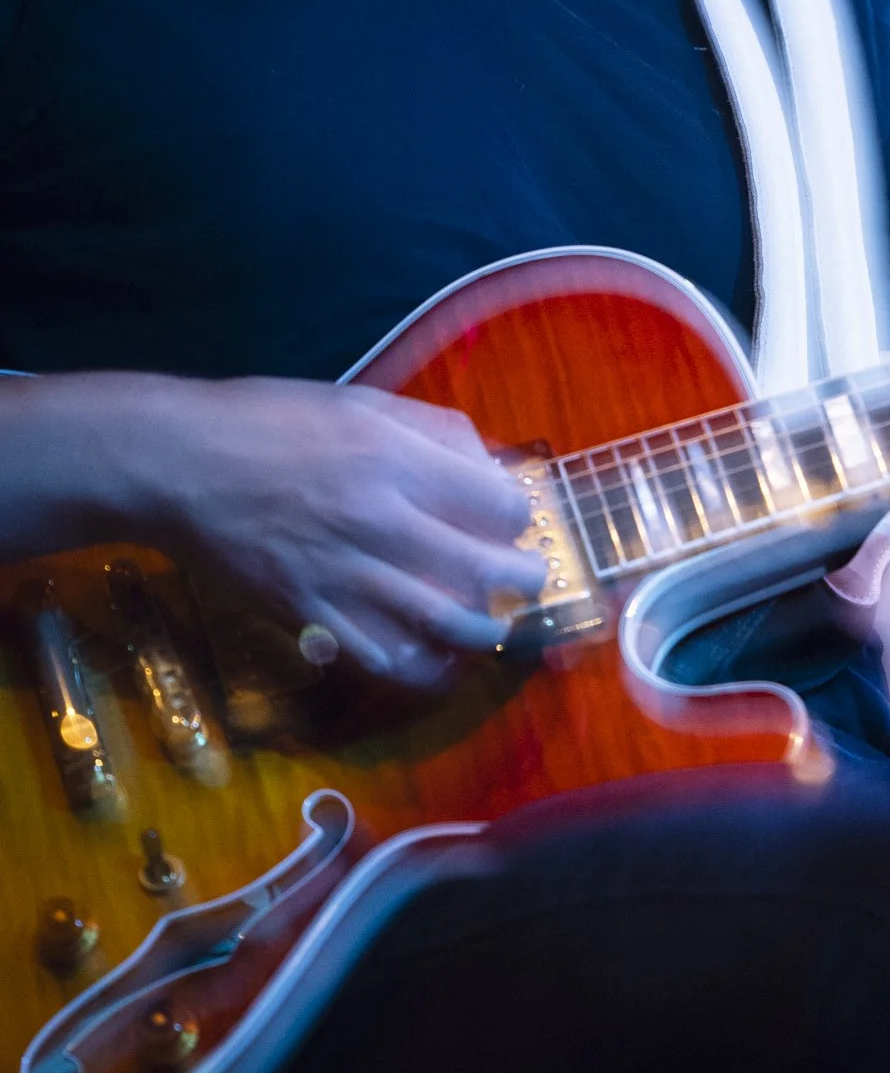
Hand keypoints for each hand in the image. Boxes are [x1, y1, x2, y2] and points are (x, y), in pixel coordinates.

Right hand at [90, 373, 540, 687]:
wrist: (179, 464)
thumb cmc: (270, 420)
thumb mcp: (362, 402)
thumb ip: (432, 430)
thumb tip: (488, 464)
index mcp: (394, 458)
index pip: (496, 502)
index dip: (516, 513)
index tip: (511, 516)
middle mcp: (377, 520)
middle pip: (482, 570)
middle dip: (523, 580)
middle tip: (527, 577)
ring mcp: (342, 574)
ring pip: (441, 624)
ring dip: (484, 630)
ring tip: (495, 622)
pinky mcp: (309, 613)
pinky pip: (381, 657)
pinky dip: (423, 670)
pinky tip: (441, 663)